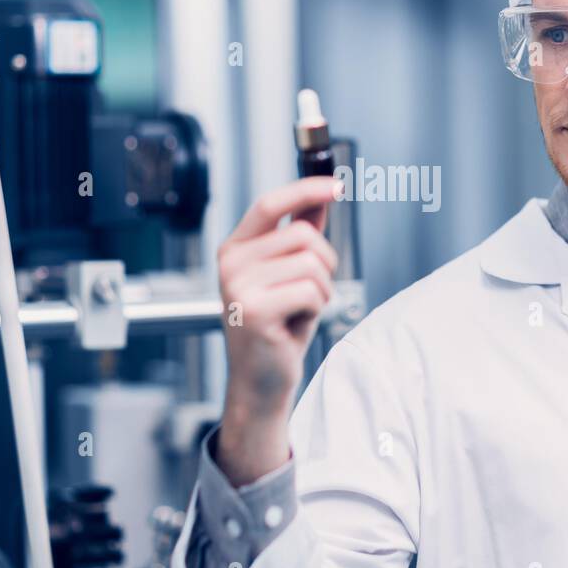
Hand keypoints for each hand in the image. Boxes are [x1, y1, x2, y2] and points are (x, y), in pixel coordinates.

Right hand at [215, 177, 340, 485]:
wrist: (260, 382)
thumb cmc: (275, 328)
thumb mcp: (287, 276)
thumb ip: (300, 234)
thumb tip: (322, 196)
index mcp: (235, 248)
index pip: (270, 203)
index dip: (305, 189)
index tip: (336, 185)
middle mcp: (231, 263)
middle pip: (303, 235)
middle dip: (324, 264)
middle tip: (310, 293)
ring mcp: (238, 287)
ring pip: (312, 264)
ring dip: (321, 291)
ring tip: (299, 311)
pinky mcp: (254, 311)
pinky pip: (312, 292)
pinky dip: (316, 310)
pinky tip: (295, 325)